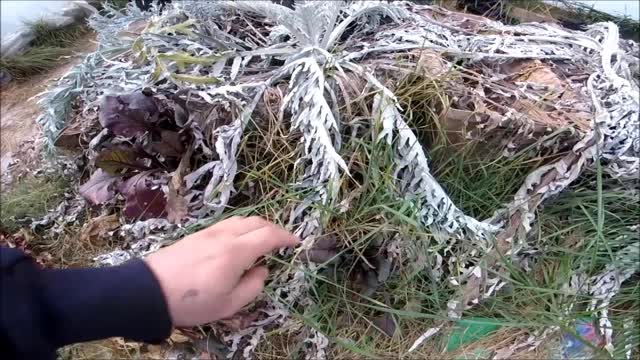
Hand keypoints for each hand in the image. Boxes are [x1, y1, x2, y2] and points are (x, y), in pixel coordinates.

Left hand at [143, 216, 297, 326]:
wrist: (148, 292)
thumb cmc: (191, 302)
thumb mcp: (228, 304)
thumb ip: (252, 286)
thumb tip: (263, 269)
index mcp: (236, 252)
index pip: (268, 236)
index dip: (286, 237)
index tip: (297, 243)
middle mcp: (224, 236)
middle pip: (256, 222)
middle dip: (274, 229)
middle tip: (284, 241)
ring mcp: (209, 232)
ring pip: (241, 219)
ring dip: (258, 225)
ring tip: (264, 238)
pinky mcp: (197, 235)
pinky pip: (227, 223)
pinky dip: (242, 226)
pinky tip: (240, 239)